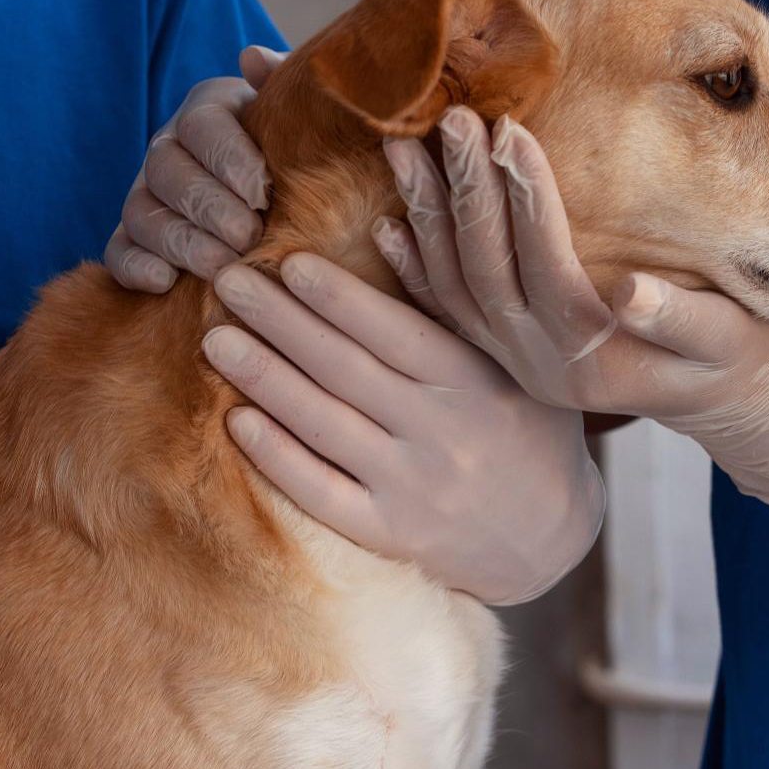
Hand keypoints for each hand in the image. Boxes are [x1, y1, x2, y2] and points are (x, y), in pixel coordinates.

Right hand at [105, 46, 284, 291]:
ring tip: (222, 266)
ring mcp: (147, 192)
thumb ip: (284, 84)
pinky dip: (135, 267)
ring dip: (180, 242)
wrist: (281, 187)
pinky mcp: (135, 236)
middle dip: (209, 207)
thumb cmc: (296, 146)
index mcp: (208, 110)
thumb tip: (253, 58)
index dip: (229, 158)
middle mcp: (169, 146)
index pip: (204, 126)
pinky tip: (166, 284)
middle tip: (249, 236)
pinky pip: (118, 250)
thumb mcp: (299, 113)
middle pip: (169, 171)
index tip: (263, 189)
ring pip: (143, 213)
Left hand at [201, 253, 604, 604]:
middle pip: (346, 369)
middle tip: (228, 282)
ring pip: (324, 425)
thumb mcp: (513, 362)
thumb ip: (448, 304)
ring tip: (217, 340)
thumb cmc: (529, 428)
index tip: (290, 262)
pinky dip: (277, 457)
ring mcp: (414, 488)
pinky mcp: (391, 534)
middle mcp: (442, 434)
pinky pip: (321, 493)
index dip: (339, 297)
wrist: (551, 536)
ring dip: (265, 379)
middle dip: (281, 322)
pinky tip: (237, 421)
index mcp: (475, 384)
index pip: (395, 333)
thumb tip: (383, 232)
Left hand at [381, 106, 768, 507]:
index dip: (526, 197)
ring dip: (427, 215)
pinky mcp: (503, 355)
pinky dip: (416, 266)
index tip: (510, 129)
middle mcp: (540, 363)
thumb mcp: (726, 339)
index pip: (547, 264)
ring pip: (454, 287)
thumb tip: (633, 290)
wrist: (713, 403)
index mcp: (592, 354)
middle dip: (468, 189)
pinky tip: (390, 222)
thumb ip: (682, 319)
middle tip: (451, 119)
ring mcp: (514, 362)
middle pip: (486, 269)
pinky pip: (446, 312)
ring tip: (402, 148)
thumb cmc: (730, 358)